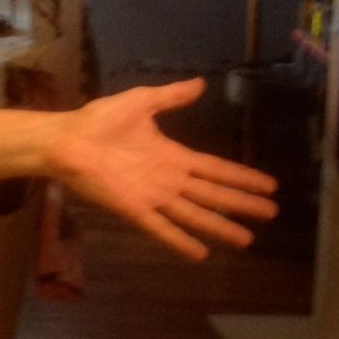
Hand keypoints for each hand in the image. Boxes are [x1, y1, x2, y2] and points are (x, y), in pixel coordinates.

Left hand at [45, 79, 276, 261]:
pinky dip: (179, 240)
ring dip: (220, 226)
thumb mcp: (142, 102)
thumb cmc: (99, 120)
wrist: (67, 138)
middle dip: (242, 204)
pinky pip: (160, 228)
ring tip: (247, 239)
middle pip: (213, 195)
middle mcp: (168, 180)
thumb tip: (201, 84)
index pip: (215, 169)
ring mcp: (152, 196)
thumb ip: (172, 96)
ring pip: (194, 214)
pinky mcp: (132, 208)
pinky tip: (200, 254)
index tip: (268, 186)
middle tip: (271, 215)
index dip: (241, 178)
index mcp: (172, 156)